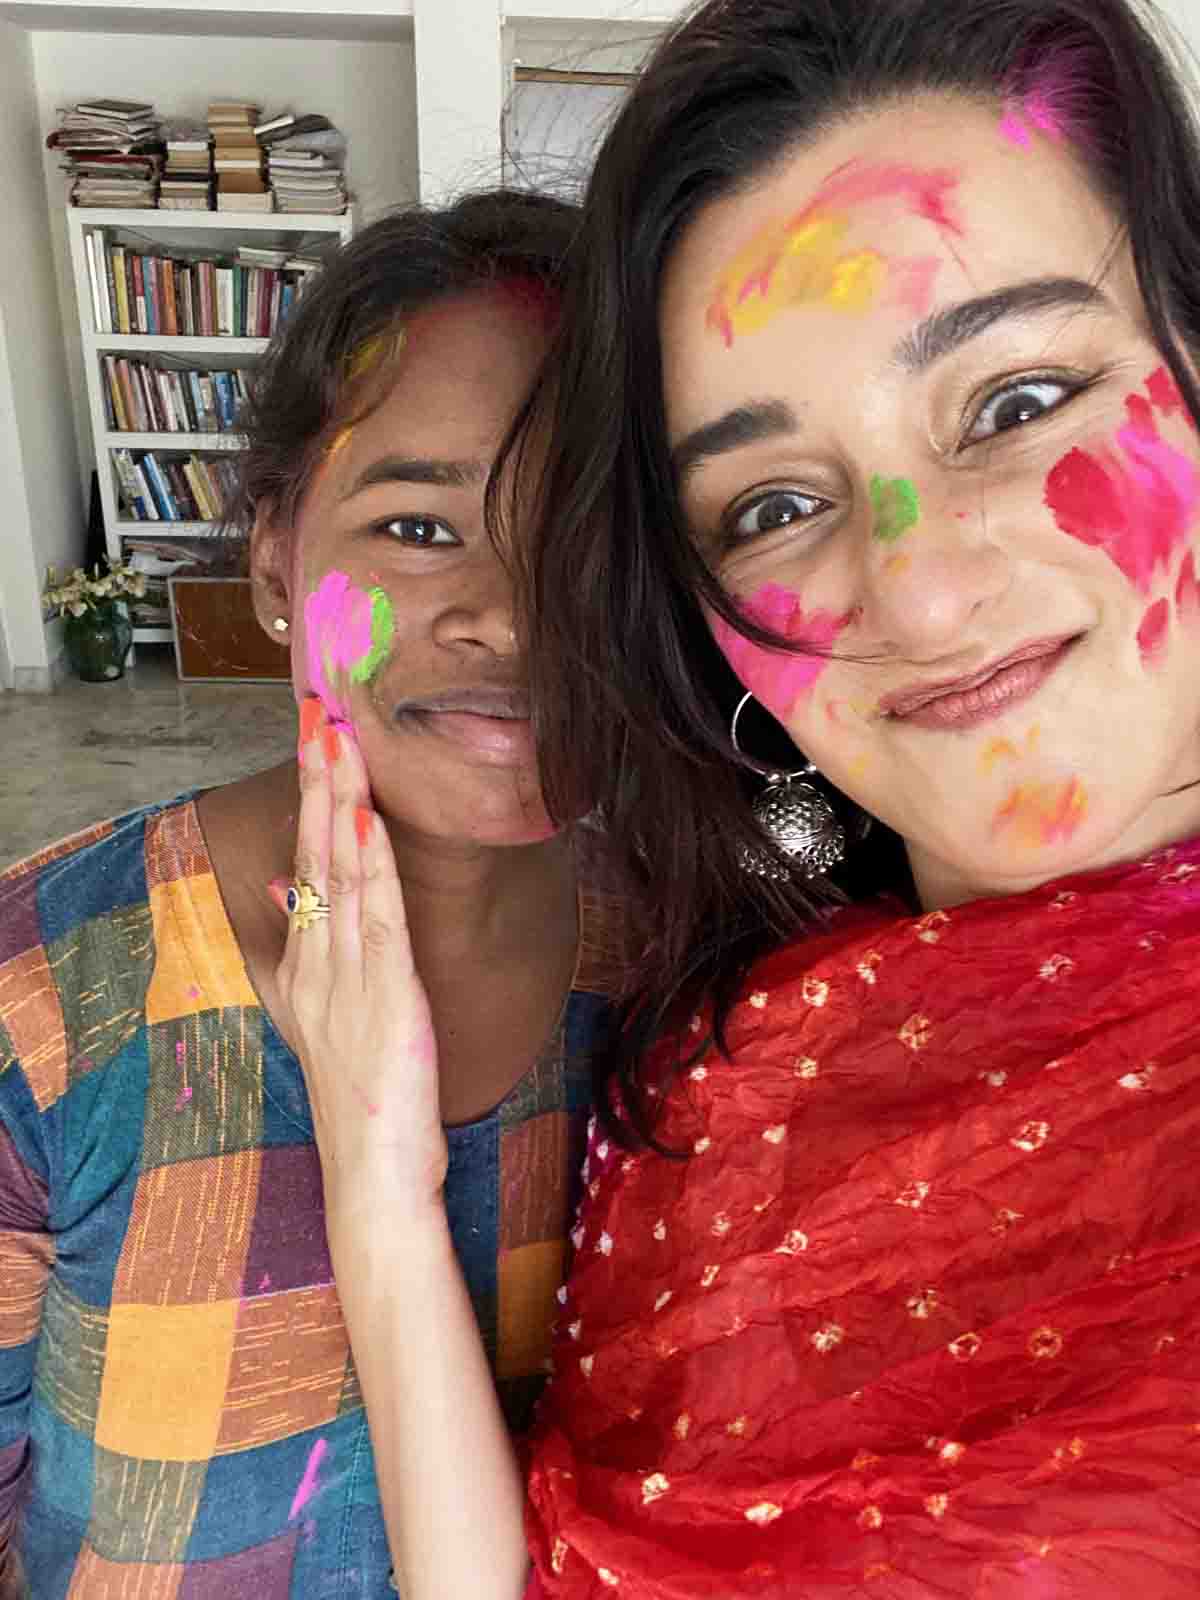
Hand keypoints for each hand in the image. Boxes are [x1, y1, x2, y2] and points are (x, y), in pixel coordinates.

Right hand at [272, 700, 447, 1216]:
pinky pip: (378, 923)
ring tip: (338, 742)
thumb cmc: (364, 1103)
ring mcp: (350, 982)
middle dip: (318, 781)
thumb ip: (313, 954)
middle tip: (318, 713)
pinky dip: (373, 870)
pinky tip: (367, 824)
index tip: (316, 742)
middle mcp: (321, 966)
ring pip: (341, 876)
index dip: (313, 801)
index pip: (307, 866)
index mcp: (310, 969)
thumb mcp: (330, 1019)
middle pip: (316, 857)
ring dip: (341, 804)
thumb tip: (288, 884)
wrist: (373, 1180)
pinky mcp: (388, 1001)